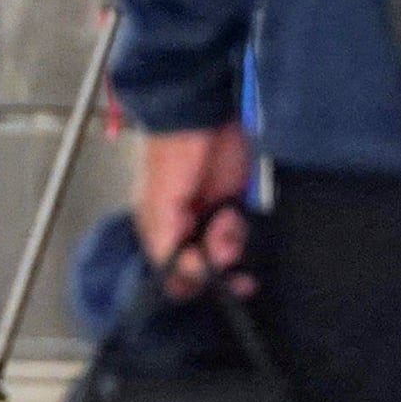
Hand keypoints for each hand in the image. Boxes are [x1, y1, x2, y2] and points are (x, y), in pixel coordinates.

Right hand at [134, 125, 256, 292]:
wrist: (205, 120)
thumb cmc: (172, 156)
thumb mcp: (160, 202)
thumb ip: (165, 241)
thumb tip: (176, 276)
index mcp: (158, 232)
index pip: (170, 272)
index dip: (188, 280)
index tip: (205, 275)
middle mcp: (183, 231)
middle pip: (201, 269)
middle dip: (216, 264)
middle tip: (225, 248)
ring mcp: (209, 221)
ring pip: (224, 255)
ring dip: (231, 244)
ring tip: (229, 218)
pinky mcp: (233, 208)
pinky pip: (241, 236)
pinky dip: (242, 233)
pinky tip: (236, 216)